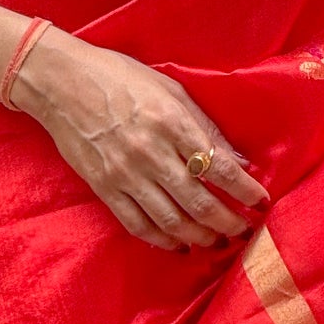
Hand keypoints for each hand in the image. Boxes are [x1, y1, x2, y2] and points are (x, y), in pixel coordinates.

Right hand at [9, 28, 270, 251]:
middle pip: (200, 202)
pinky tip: (180, 244)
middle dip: (228, 222)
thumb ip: (205, 128)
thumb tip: (239, 162)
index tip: (261, 201)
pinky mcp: (104, 188)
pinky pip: (138, 225)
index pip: (219, 168)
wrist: (62, 83)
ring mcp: (125, 174)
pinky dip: (163, 241)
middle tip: (245, 229)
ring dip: (201, 237)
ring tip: (218, 241)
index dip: (245, 191)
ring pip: (172, 221)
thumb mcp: (171, 90)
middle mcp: (150, 152)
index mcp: (172, 122)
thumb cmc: (121, 78)